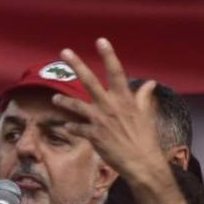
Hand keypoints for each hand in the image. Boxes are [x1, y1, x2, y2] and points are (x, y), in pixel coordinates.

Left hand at [52, 38, 169, 186]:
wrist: (141, 162)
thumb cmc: (146, 138)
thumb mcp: (146, 114)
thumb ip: (143, 97)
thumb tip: (150, 83)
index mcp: (125, 99)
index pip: (116, 72)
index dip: (109, 55)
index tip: (100, 40)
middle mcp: (110, 106)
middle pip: (90, 81)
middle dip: (76, 65)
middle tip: (64, 51)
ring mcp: (100, 120)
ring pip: (76, 105)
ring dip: (64, 100)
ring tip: (54, 97)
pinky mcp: (93, 135)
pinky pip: (77, 128)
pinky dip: (71, 126)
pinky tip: (66, 125)